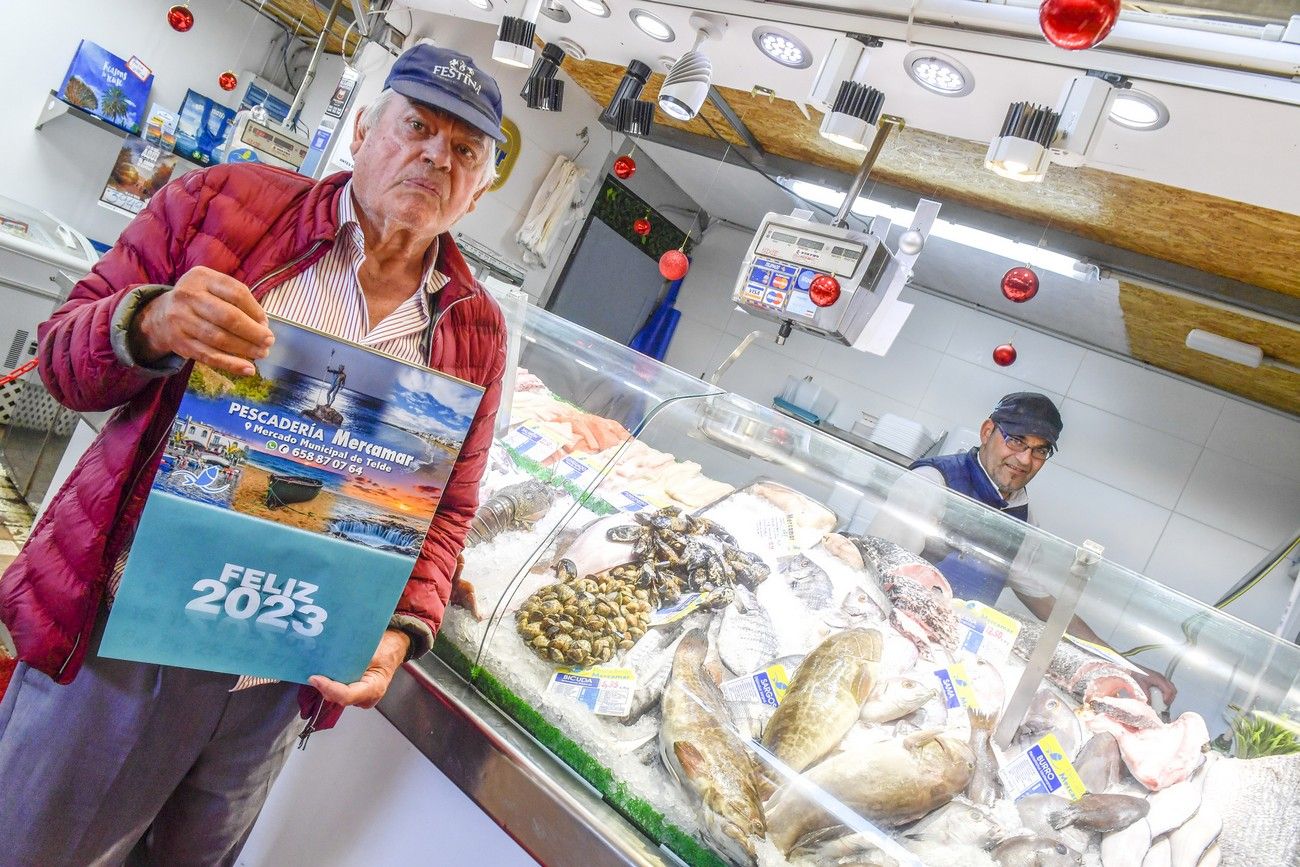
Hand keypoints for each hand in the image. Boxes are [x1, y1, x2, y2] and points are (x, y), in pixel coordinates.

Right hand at [132, 265, 273, 375]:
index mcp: (201, 277)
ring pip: (219, 338)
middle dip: (253, 332)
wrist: (161, 314)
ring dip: (245, 349)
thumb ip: (237, 300)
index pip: (236, 293)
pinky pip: (209, 355)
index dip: (256, 310)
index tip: (266, 324)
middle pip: (228, 317)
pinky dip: (231, 364)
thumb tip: (263, 325)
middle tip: (269, 341)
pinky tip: (248, 369)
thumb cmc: (199, 300)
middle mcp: (188, 296)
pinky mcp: (179, 342)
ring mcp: (181, 319)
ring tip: (262, 354)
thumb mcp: (213, 287)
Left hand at [308, 629, 410, 708]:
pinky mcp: (354, 694)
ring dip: (326, 685)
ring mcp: (360, 698)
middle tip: (312, 672)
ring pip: (337, 696)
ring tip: (316, 672)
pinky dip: (331, 684)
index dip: (329, 688)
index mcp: (374, 688)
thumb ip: (352, 659)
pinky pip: (338, 692)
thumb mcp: (371, 650)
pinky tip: (324, 674)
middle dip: (324, 686)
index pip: (346, 695)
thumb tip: (330, 660)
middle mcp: (367, 698)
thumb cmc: (386, 648)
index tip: (314, 678)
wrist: (393, 648)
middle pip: (339, 697)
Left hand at [1132, 663, 1176, 708]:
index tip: (1164, 704)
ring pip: (1171, 688)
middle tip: (1165, 704)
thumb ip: (1147, 695)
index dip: (1167, 699)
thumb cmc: (1136, 674)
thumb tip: (1151, 703)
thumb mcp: (1141, 686)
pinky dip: (1166, 693)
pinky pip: (1167, 687)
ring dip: (1169, 696)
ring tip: (1163, 701)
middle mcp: (1162, 678)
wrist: (1133, 668)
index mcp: (1158, 679)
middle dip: (1170, 698)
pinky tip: (1159, 696)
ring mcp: (1162, 678)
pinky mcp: (1160, 679)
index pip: (1169, 690)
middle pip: (1173, 690)